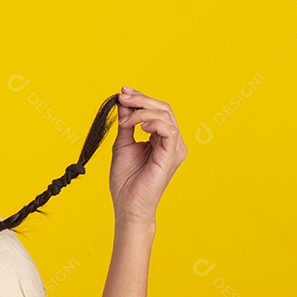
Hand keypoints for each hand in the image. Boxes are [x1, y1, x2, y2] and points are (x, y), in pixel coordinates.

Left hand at [109, 86, 186, 223]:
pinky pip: (169, 130)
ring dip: (143, 111)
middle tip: (122, 97)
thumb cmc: (126, 180)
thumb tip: (123, 101)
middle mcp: (171, 141)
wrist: (127, 204)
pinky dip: (153, 122)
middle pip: (163, 108)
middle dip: (141, 99)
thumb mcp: (123, 144)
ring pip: (166, 115)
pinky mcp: (171, 155)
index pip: (156, 110)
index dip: (140, 98)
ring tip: (126, 120)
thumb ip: (126, 124)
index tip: (122, 91)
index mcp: (161, 138)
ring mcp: (174, 148)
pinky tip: (139, 126)